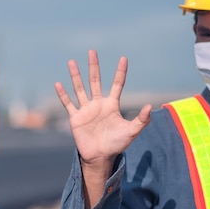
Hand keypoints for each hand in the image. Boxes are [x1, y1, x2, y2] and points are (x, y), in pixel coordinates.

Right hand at [55, 51, 150, 172]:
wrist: (100, 157)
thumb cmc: (116, 144)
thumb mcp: (132, 132)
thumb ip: (141, 120)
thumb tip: (151, 106)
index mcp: (112, 105)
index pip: (117, 84)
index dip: (120, 72)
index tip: (123, 58)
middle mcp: (98, 104)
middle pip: (95, 81)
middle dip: (94, 66)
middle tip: (92, 51)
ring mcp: (86, 110)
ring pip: (80, 89)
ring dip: (75, 76)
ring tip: (71, 62)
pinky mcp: (75, 118)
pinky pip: (68, 104)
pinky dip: (63, 95)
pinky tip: (58, 84)